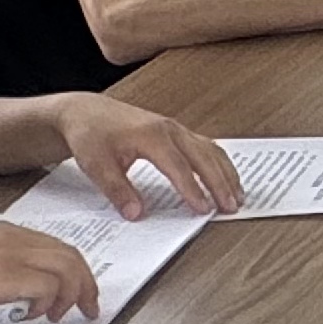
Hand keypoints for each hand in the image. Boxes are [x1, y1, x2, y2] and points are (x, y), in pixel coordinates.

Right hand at [0, 221, 97, 323]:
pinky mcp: (2, 278)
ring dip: (72, 295)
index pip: (55, 245)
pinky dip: (49, 302)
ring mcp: (7, 255)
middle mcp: (9, 238)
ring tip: (57, 316)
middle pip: (69, 254)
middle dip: (85, 283)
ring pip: (67, 268)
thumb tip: (14, 287)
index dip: (73, 269)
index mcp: (1, 232)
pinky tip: (33, 316)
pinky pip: (48, 286)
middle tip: (87, 307)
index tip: (78, 290)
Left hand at [48, 94, 243, 218]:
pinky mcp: (176, 131)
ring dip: (226, 173)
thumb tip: (136, 213)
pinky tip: (226, 177)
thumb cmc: (90, 134)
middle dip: (220, 183)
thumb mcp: (95, 165)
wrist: (85, 111)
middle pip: (204, 157)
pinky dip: (220, 163)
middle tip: (230, 206)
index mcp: (152, 135)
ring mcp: (175, 128)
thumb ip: (117, 190)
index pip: (179, 166)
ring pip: (210, 150)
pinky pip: (205, 146)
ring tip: (237, 196)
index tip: (203, 209)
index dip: (193, 189)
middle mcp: (169, 129)